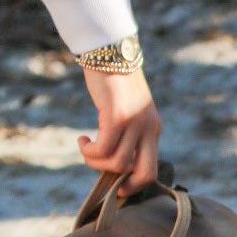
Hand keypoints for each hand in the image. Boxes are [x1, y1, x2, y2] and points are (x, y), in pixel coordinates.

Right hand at [77, 65, 161, 198]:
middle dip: (126, 186)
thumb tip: (115, 161)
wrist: (109, 50)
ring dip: (96, 162)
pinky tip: (83, 139)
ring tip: (87, 148)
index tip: (118, 183)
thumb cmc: (114, 80)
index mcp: (153, 128)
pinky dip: (89, 151)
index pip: (152, 168)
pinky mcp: (117, 116)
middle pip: (145, 174)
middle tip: (109, 184)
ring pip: (117, 163)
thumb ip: (129, 131)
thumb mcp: (129, 108)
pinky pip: (103, 149)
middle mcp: (149, 128)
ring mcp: (134, 122)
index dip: (135, 183)